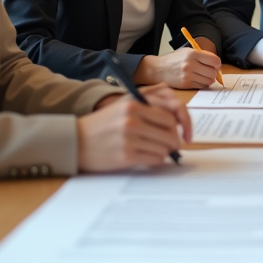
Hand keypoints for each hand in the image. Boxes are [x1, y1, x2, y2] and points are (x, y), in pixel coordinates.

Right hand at [76, 86, 191, 171]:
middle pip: (171, 131)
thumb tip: (178, 120)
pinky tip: (146, 157)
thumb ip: (150, 106)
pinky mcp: (126, 155)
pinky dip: (155, 160)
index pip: (172, 112)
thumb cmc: (103, 124)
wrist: (75, 140)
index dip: (184, 124)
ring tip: (154, 150)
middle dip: (174, 140)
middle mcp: (133, 118)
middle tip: (171, 145)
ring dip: (164, 152)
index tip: (186, 134)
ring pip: (165, 147)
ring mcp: (129, 137)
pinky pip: (155, 159)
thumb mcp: (124, 105)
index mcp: (135, 103)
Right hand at [137, 47, 221, 88]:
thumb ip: (201, 56)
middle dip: (213, 72)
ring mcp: (188, 75)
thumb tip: (217, 64)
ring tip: (202, 76)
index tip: (215, 65)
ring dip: (208, 79)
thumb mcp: (187, 52)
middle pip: (213, 72)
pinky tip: (196, 80)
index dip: (217, 64)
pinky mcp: (186, 84)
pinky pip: (201, 86)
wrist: (158, 69)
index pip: (214, 60)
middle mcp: (190, 64)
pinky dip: (201, 84)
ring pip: (209, 81)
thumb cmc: (174, 60)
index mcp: (192, 53)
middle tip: (208, 71)